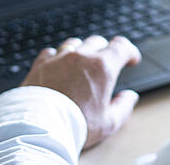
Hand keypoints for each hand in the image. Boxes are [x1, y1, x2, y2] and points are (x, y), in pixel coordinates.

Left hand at [21, 35, 141, 147]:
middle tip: (107, 62)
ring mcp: (59, 59)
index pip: (121, 47)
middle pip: (98, 41)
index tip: (130, 59)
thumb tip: (130, 97)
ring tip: (82, 63)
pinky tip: (57, 65)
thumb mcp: (108, 122)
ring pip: (74, 44)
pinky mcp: (40, 65)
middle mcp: (80, 57)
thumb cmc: (74, 125)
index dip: (129, 51)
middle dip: (106, 50)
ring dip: (81, 50)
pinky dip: (57, 56)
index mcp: (101, 68)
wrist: (38, 128)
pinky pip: (51, 52)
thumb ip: (123, 107)